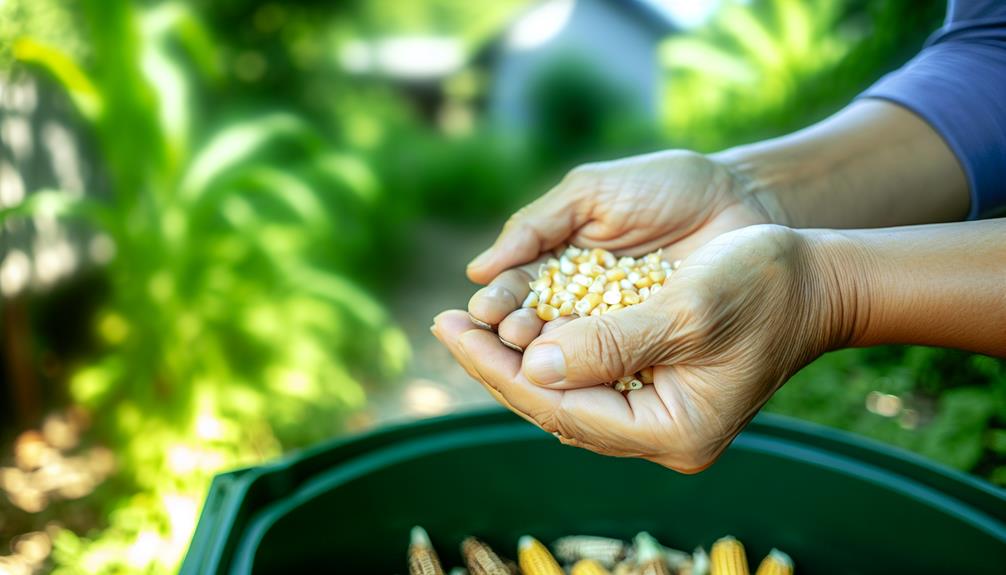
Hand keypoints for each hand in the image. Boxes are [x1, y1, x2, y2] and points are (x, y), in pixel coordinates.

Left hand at [434, 225, 850, 471]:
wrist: (817, 279)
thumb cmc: (764, 287)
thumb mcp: (687, 310)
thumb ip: (610, 344)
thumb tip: (532, 367)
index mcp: (673, 431)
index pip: (564, 409)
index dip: (500, 372)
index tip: (451, 331)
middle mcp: (660, 433)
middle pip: (556, 407)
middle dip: (496, 365)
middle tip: (442, 325)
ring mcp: (657, 414)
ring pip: (565, 393)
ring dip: (513, 358)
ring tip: (462, 324)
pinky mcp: (654, 387)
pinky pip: (585, 376)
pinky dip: (546, 350)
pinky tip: (512, 325)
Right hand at [464, 150, 771, 348]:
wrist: (750, 199)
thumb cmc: (672, 186)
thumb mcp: (596, 194)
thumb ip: (538, 226)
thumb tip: (478, 272)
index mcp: (560, 269)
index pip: (516, 302)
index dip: (495, 310)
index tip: (473, 317)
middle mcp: (584, 311)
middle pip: (535, 342)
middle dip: (508, 344)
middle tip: (495, 338)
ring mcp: (620, 338)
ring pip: (569, 367)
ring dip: (541, 365)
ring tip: (524, 349)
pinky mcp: (656, 359)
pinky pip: (614, 378)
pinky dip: (589, 377)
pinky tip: (569, 373)